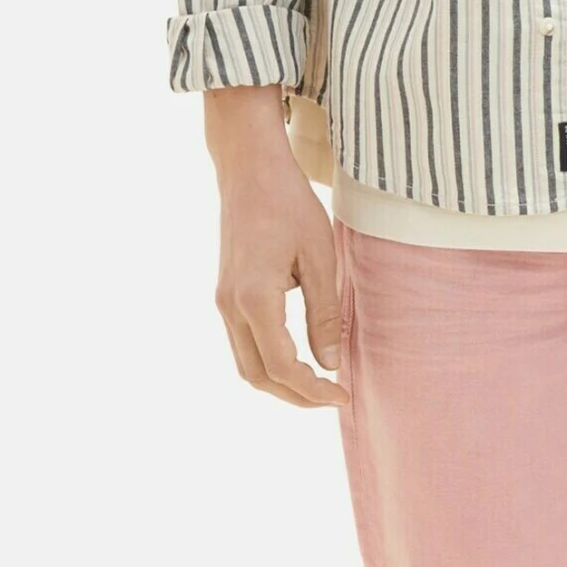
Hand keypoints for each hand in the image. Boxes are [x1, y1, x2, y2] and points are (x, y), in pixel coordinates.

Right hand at [204, 87, 348, 407]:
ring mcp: (223, 302)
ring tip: (318, 384)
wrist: (249, 169)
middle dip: (296, 396)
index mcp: (255, 298)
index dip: (313, 390)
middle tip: (333, 397)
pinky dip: (270, 363)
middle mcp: (230, 305)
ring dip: (281, 383)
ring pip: (247, 365)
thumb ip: (324, 315)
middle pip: (257, 376)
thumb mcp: (321, 259)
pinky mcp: (225, 296)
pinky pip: (243, 345)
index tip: (343, 395)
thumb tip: (329, 364)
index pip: (282, 366)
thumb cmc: (289, 204)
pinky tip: (300, 360)